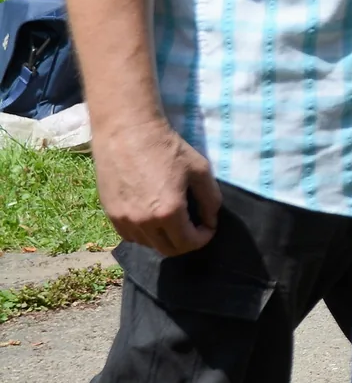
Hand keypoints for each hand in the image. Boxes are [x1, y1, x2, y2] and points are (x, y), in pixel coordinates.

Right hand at [95, 116, 220, 256]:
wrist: (127, 132)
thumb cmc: (167, 148)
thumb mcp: (200, 170)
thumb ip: (210, 199)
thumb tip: (210, 220)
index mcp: (168, 212)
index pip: (189, 244)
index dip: (204, 237)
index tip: (208, 225)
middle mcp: (143, 222)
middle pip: (168, 250)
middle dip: (186, 242)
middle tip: (193, 226)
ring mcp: (123, 219)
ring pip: (148, 244)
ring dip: (165, 237)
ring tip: (173, 219)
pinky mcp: (110, 213)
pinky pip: (130, 235)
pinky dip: (144, 233)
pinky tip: (152, 216)